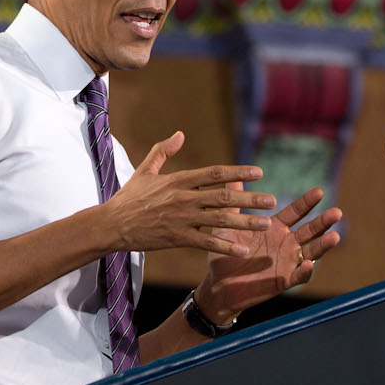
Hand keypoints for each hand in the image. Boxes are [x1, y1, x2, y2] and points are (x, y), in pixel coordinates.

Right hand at [104, 132, 275, 257]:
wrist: (112, 224)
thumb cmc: (129, 197)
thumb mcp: (145, 170)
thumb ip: (163, 151)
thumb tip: (180, 134)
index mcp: (178, 180)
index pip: (214, 173)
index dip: (238, 172)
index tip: (258, 172)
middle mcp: (183, 198)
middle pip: (223, 196)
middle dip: (250, 198)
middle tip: (271, 200)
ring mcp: (182, 219)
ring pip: (220, 220)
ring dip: (246, 222)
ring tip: (266, 223)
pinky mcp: (177, 238)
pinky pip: (207, 243)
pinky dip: (226, 246)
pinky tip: (243, 250)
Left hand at [197, 187, 342, 323]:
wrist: (218, 284)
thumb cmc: (224, 253)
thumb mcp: (228, 226)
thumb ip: (234, 203)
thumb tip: (233, 178)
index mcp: (274, 228)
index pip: (295, 212)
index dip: (307, 202)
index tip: (319, 191)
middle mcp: (285, 244)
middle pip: (309, 230)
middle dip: (323, 222)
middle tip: (337, 212)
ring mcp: (287, 262)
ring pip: (311, 252)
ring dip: (323, 245)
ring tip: (335, 237)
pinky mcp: (283, 281)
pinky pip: (298, 276)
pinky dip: (305, 271)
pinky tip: (309, 264)